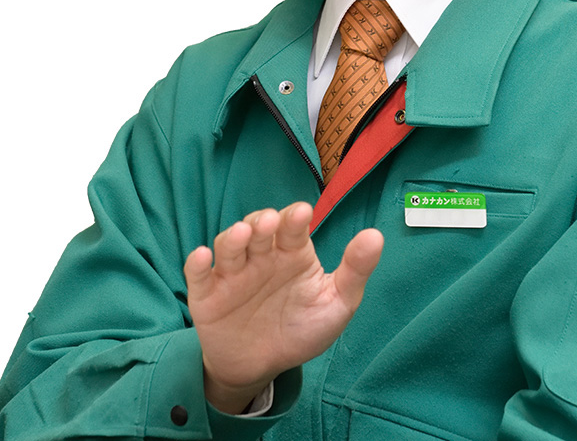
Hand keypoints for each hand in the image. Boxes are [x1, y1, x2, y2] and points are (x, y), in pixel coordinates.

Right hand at [184, 201, 382, 413]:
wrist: (262, 367)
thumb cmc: (301, 328)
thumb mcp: (335, 303)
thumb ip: (354, 270)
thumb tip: (376, 236)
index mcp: (291, 252)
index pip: (292, 227)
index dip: (295, 218)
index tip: (303, 213)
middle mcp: (261, 256)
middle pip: (258, 229)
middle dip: (262, 223)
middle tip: (269, 222)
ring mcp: (232, 273)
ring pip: (229, 245)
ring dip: (233, 237)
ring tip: (242, 235)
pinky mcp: (207, 294)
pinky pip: (197, 274)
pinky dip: (196, 264)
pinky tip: (202, 257)